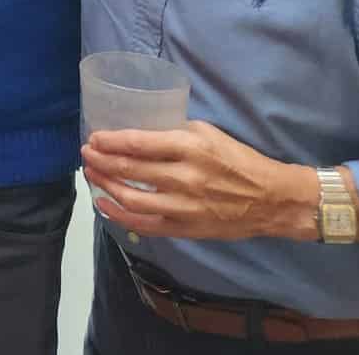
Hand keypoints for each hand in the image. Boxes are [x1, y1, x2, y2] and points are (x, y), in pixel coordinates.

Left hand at [82, 120, 319, 241]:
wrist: (271, 200)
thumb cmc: (239, 160)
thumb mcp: (208, 133)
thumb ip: (174, 131)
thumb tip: (141, 131)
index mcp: (189, 148)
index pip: (138, 143)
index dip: (109, 141)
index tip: (94, 138)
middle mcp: (184, 177)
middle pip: (129, 169)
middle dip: (101, 160)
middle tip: (87, 154)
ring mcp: (183, 206)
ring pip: (131, 198)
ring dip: (105, 185)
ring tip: (92, 174)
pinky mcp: (186, 228)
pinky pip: (144, 224)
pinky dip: (120, 215)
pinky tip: (105, 204)